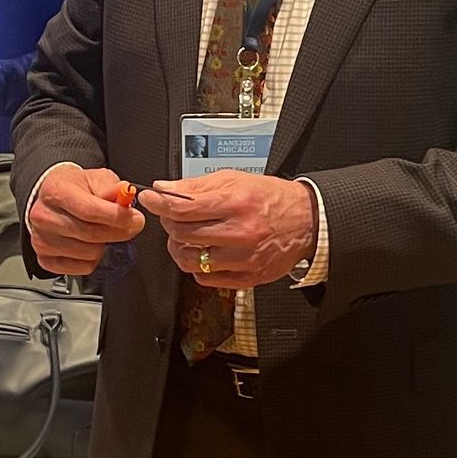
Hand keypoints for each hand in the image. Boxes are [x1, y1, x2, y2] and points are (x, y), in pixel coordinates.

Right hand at [27, 163, 143, 276]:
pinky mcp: (45, 258)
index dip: (117, 217)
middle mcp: (44, 217)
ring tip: (105, 233)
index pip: (89, 210)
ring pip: (89, 253)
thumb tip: (124, 191)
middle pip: (90, 234)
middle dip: (119, 232)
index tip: (135, 218)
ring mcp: (42, 240)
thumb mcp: (94, 179)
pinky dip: (93, 259)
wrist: (53, 199)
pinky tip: (92, 245)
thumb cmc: (74, 188)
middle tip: (132, 226)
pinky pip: (81, 268)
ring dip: (105, 245)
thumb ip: (110, 187)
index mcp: (55, 191)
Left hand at [138, 173, 317, 290]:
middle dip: (169, 222)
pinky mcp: (246, 278)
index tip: (150, 198)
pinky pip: (204, 277)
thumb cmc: (270, 198)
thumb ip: (196, 185)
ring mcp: (242, 258)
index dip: (159, 203)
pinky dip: (197, 265)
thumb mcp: (235, 179)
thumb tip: (164, 189)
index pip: (183, 207)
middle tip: (173, 215)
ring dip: (179, 247)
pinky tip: (203, 252)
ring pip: (189, 260)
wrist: (306, 222)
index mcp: (236, 203)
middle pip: (182, 233)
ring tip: (185, 236)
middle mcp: (239, 232)